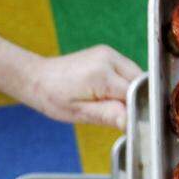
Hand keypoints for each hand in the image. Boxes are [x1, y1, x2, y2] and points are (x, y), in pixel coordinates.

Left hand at [24, 45, 142, 128]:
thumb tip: (130, 122)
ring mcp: (109, 53)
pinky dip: (125, 85)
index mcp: (101, 74)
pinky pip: (127, 72)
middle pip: (141, 83)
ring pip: (137, 77)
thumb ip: (108, 115)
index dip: (137, 110)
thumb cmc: (53, 97)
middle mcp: (109, 58)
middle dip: (137, 100)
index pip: (135, 94)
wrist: (37, 78)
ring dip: (132, 93)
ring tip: (110, 104)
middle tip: (121, 116)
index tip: (132, 124)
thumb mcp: (79, 113)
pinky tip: (109, 94)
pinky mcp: (108, 53)